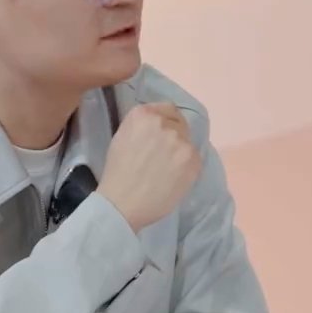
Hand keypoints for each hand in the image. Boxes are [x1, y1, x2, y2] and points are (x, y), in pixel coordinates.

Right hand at [97, 102, 201, 232]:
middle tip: (163, 156)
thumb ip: (142, 125)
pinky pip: (194, 158)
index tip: (161, 134)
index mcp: (143, 114)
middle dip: (173, 136)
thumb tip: (158, 124)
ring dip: (180, 152)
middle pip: (179, 123)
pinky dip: (187, 167)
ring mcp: (181, 142)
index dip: (166, 121)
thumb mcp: (122, 137)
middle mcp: (164, 123)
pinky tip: (173, 178)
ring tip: (167, 170)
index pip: (167, 107)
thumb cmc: (117, 173)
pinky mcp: (193, 160)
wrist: (121, 204)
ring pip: (187, 142)